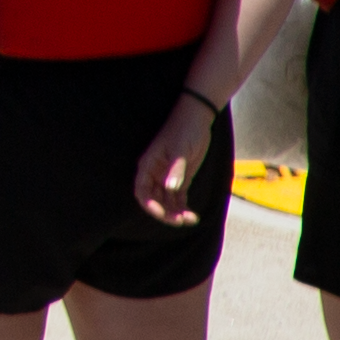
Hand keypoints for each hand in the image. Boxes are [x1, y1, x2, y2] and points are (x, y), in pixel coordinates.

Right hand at [131, 85, 227, 227]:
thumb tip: (170, 188)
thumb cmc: (184, 130)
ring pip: (167, 201)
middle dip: (165, 212)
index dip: (149, 205)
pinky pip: (179, 198)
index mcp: (149, 165)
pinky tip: (192, 215)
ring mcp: (168, 176)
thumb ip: (176, 170)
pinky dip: (184, 208)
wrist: (197, 118)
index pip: (142, 191)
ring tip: (189, 219)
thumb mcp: (180, 150)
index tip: (162, 214)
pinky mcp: (181, 178)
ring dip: (176, 212)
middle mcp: (156, 173)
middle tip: (179, 221)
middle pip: (154, 199)